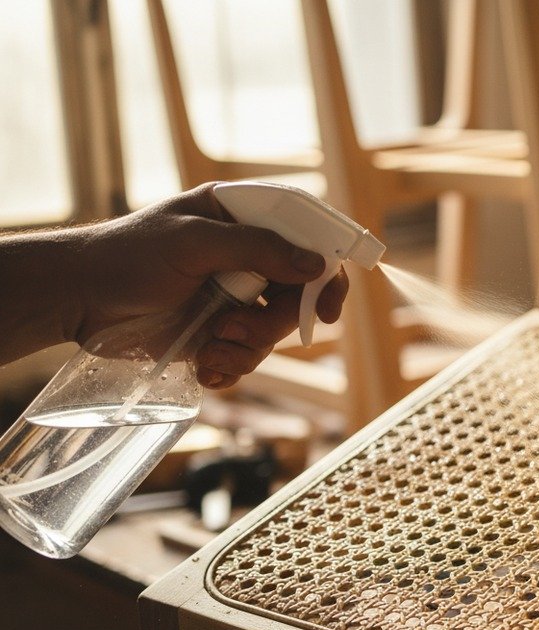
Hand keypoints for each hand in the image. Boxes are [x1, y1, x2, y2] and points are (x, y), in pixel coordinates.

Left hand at [69, 183, 349, 388]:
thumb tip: (317, 266)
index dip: (328, 270)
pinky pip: (248, 358)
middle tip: (238, 329)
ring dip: (247, 347)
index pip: (309, 237)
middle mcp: (247, 258)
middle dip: (275, 322)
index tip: (328, 308)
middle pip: (300, 295)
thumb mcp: (194, 243)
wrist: (78, 300)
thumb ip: (257, 249)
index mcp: (244, 219)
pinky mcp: (219, 335)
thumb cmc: (127, 256)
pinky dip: (230, 367)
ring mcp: (236, 299)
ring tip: (209, 345)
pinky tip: (204, 366)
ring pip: (276, 333)